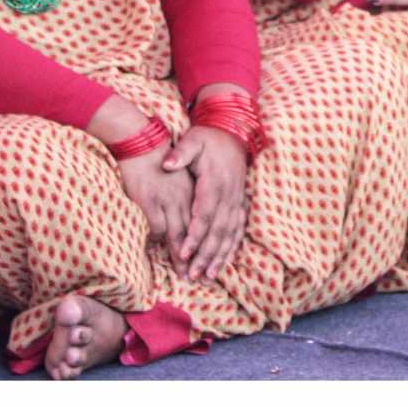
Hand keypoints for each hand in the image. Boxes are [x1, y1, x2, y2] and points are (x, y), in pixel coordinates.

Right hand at [117, 144, 193, 272]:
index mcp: (190, 191)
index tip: (209, 259)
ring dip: (180, 255)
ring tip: (183, 273)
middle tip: (198, 275)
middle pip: (192, 232)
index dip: (205, 241)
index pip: (202, 221)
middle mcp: (181, 197)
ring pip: (177, 234)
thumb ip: (182, 194)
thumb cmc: (157, 156)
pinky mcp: (148, 201)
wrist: (140, 140)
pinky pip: (155, 227)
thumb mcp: (178, 173)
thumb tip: (181, 216)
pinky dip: (157, 241)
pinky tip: (156, 254)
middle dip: (196, 256)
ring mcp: (165, 200)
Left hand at [163, 123, 248, 283]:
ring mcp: (237, 199)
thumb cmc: (208, 139)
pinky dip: (232, 247)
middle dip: (205, 254)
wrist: (233, 132)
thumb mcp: (193, 140)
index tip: (183, 252)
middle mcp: (229, 194)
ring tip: (208, 276)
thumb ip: (180, 152)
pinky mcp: (240, 202)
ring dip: (219, 256)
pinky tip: (224, 262)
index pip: (204, 213)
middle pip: (217, 230)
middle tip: (192, 274)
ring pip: (229, 233)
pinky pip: (238, 229)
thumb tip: (167, 164)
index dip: (194, 234)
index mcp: (215, 182)